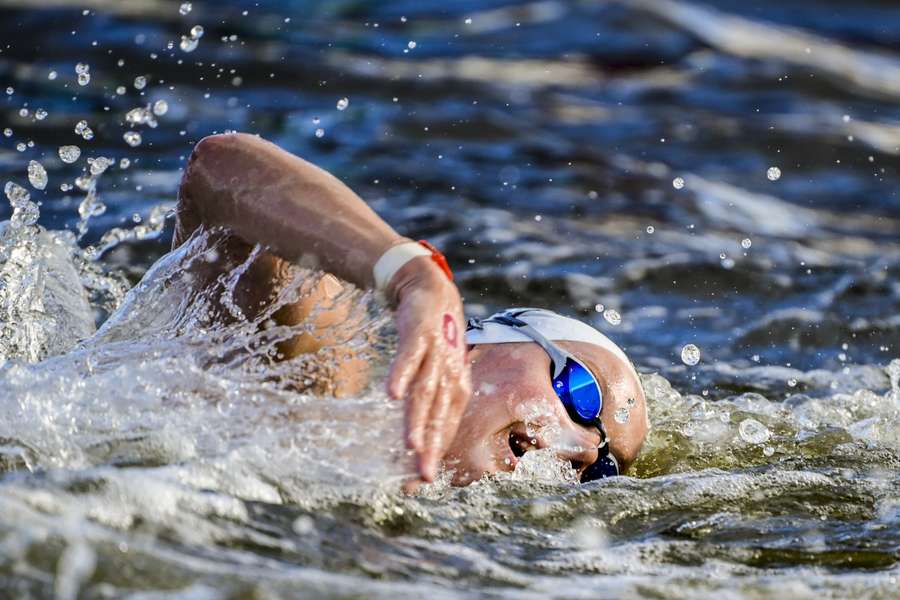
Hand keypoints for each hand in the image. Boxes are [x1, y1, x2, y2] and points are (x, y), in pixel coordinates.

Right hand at [385, 256, 471, 483]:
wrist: (431, 292)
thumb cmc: (432, 342)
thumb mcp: (435, 375)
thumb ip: (424, 405)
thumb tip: (411, 442)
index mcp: (456, 390)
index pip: (445, 429)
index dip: (433, 456)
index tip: (418, 484)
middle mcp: (450, 376)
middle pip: (438, 417)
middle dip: (431, 449)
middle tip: (422, 478)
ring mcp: (436, 355)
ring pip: (425, 393)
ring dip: (417, 420)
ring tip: (409, 447)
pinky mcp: (420, 335)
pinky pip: (409, 358)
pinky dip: (401, 375)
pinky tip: (390, 394)